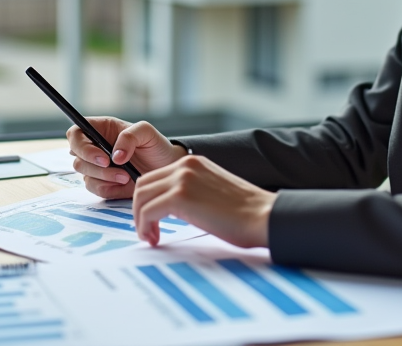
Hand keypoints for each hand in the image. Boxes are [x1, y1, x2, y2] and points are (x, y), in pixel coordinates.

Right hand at [66, 117, 185, 198]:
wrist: (166, 168)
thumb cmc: (155, 145)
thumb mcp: (146, 132)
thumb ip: (129, 137)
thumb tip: (115, 156)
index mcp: (100, 129)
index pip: (76, 134)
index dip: (81, 146)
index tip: (102, 157)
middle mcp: (94, 148)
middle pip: (77, 158)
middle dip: (95, 167)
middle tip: (117, 168)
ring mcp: (97, 167)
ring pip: (85, 176)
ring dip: (105, 178)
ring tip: (126, 176)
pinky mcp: (103, 184)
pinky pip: (96, 190)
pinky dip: (109, 188)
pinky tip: (124, 184)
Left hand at [133, 155, 274, 248]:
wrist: (262, 216)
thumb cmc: (245, 213)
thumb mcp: (212, 191)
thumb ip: (192, 192)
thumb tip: (173, 209)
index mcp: (193, 163)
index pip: (155, 177)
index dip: (148, 200)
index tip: (152, 220)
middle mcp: (185, 165)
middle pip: (143, 184)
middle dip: (139, 209)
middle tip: (146, 230)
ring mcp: (182, 179)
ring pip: (141, 196)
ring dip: (140, 219)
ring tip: (150, 236)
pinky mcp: (180, 196)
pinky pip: (148, 211)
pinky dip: (145, 226)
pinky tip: (155, 238)